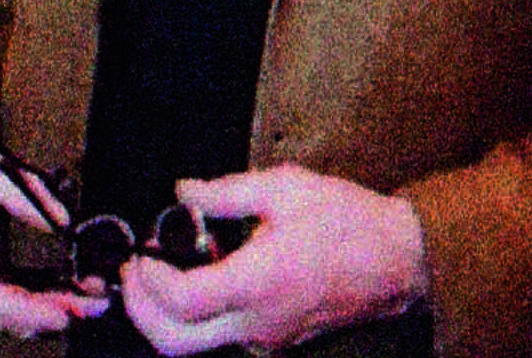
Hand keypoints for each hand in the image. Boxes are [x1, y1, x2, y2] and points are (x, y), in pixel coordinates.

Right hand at [0, 144, 108, 338]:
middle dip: (50, 312)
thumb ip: (27, 197)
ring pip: (12, 311)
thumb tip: (66, 223)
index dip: (19, 308)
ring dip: (54, 309)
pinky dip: (46, 299)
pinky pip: (15, 300)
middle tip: (94, 305)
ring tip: (96, 300)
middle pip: (0, 310)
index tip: (59, 313)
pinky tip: (78, 293)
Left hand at [121, 164, 427, 354]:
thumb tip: (183, 191)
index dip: (149, 280)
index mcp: (258, 284)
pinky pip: (222, 337)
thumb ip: (226, 192)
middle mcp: (257, 324)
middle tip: (134, 273)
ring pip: (196, 346)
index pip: (181, 302)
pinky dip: (197, 314)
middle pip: (175, 344)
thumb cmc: (347, 221)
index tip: (142, 251)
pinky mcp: (275, 339)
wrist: (398, 260)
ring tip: (164, 268)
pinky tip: (203, 272)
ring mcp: (266, 339)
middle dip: (141, 312)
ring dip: (166, 315)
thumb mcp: (285, 188)